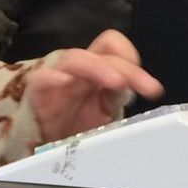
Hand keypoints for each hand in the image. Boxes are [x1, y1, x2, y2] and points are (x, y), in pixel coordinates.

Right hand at [26, 30, 163, 142]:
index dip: (132, 61)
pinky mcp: (36, 91)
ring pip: (76, 59)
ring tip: (116, 82)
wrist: (37, 139)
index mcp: (95, 70)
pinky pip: (40, 79)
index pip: (114, 49)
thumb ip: (115, 99)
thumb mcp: (100, 115)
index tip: (151, 89)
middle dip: (127, 69)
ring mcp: (56, 77)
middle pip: (102, 53)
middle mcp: (78, 69)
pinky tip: (64, 83)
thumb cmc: (69, 124)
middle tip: (145, 87)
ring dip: (98, 68)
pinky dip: (52, 78)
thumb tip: (132, 89)